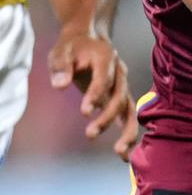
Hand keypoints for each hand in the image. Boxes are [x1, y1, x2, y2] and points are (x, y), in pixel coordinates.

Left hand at [48, 30, 138, 160]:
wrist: (88, 39)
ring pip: (130, 108)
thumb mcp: (60, 51)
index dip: (96, 94)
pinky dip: (128, 133)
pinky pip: (128, 116)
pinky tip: (124, 155)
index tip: (84, 112)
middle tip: (90, 134)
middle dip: (108, 116)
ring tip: (120, 152)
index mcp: (106, 57)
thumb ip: (61, 67)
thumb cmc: (72, 47)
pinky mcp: (120, 98)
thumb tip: (60, 86)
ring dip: (127, 129)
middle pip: (119, 96)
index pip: (105, 77)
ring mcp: (122, 86)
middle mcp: (119, 72)